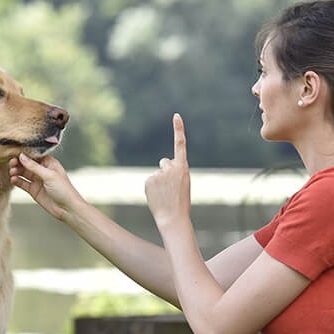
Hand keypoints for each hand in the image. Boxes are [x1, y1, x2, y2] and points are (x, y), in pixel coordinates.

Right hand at [9, 153, 80, 220]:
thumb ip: (34, 166)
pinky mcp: (33, 190)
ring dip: (16, 171)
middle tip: (12, 163)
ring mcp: (38, 180)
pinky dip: (17, 181)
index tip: (15, 152)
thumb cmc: (63, 190)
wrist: (67, 209)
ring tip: (12, 172)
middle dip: (19, 163)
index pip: (34, 155)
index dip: (25, 154)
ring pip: (23, 173)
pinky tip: (13, 179)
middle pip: (27, 164)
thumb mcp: (49, 175)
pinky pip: (23, 183)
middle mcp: (42, 170)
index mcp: (49, 163)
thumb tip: (22, 156)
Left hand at [144, 113, 190, 227]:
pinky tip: (157, 197)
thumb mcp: (183, 183)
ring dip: (159, 182)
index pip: (180, 144)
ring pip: (157, 173)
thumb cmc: (181, 202)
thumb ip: (175, 171)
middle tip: (170, 187)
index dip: (178, 129)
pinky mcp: (149, 180)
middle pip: (164, 162)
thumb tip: (163, 163)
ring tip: (164, 195)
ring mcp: (159, 174)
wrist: (173, 217)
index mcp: (184, 168)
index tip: (176, 116)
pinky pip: (149, 181)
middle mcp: (171, 168)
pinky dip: (152, 188)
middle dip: (165, 171)